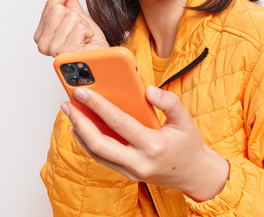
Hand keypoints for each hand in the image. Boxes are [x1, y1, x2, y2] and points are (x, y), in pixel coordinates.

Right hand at [34, 0, 108, 56]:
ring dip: (84, 26)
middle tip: (81, 31)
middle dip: (77, 17)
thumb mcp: (78, 15)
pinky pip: (79, 28)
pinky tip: (86, 44)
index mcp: (41, 34)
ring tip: (84, 39)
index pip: (50, 4)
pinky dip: (88, 33)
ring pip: (71, 17)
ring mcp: (52, 50)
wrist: (102, 60)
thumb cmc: (89, 43)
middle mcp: (42, 43)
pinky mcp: (64, 54)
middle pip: (59, 9)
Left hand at [62, 86, 228, 201]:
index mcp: (153, 146)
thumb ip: (168, 102)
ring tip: (72, 114)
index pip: (119, 123)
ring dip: (80, 133)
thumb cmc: (189, 145)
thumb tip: (147, 90)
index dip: (98, 106)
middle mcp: (139, 162)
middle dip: (80, 122)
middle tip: (68, 105)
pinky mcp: (127, 174)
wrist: (195, 174)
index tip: (83, 92)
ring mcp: (131, 171)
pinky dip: (89, 142)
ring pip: (96, 154)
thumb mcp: (185, 119)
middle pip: (98, 144)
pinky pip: (102, 158)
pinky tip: (84, 128)